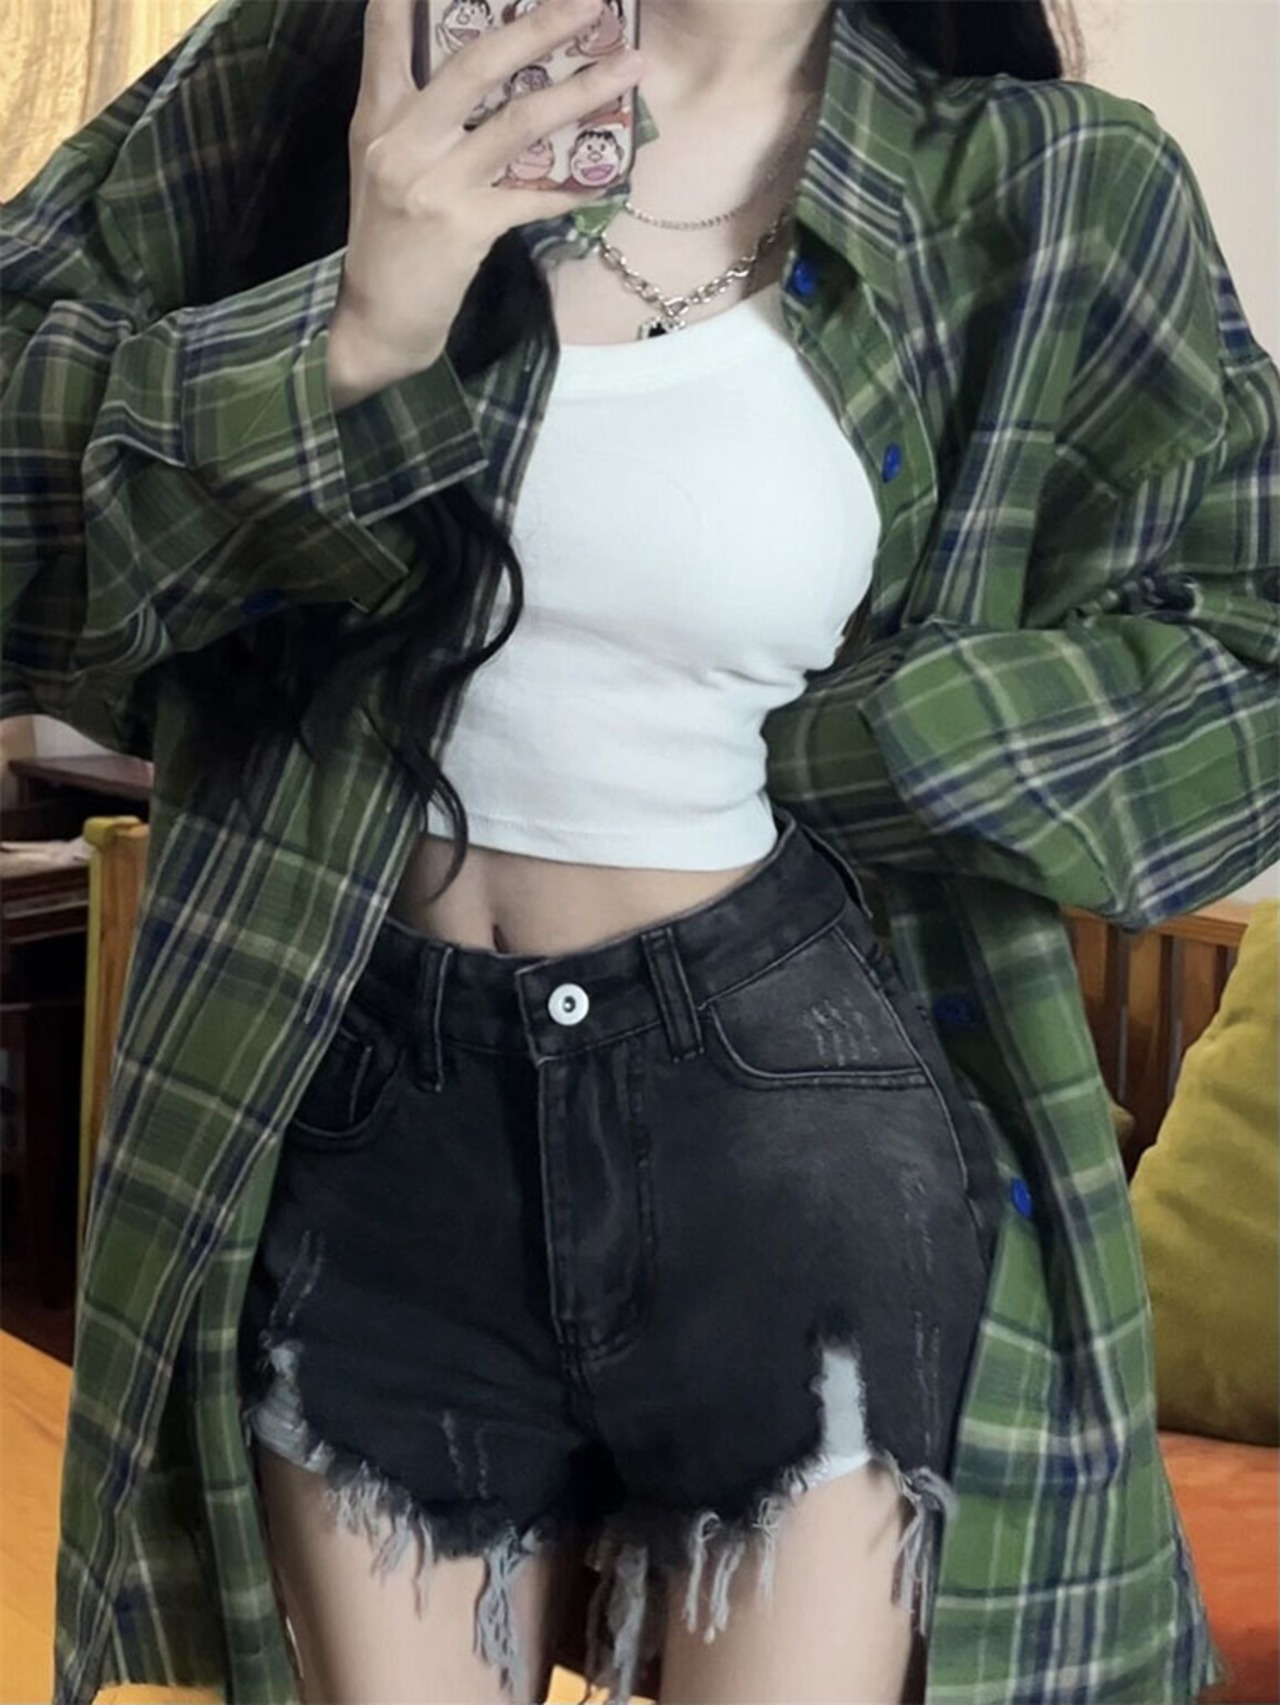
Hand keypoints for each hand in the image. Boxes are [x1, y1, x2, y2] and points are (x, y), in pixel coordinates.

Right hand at [331, 0, 641, 391]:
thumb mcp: (386, 167)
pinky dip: (574, 186)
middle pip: (476, 63)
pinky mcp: (465, 228)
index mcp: (378, 116)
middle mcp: (402, 140)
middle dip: (538, 26)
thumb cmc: (388, 243)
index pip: (387, 30)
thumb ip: (418, 117)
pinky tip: (608, 176)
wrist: (377, 323)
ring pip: (518, 122)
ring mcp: (433, 183)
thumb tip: (483, 72)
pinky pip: (534, 197)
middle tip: (588, 2)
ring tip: (628, 69)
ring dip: (581, 92)